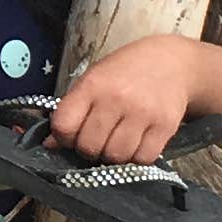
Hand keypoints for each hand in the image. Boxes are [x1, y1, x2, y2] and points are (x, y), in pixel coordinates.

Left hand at [53, 36, 202, 163]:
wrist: (170, 61)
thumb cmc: (124, 72)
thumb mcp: (93, 80)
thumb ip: (71, 111)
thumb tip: (51, 145)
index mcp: (93, 85)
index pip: (64, 126)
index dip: (63, 137)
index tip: (70, 135)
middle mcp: (117, 99)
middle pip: (89, 147)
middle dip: (88, 149)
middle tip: (97, 139)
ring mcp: (143, 113)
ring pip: (116, 157)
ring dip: (112, 156)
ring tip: (116, 140)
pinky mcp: (165, 126)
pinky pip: (142, 159)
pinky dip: (136, 157)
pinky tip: (136, 143)